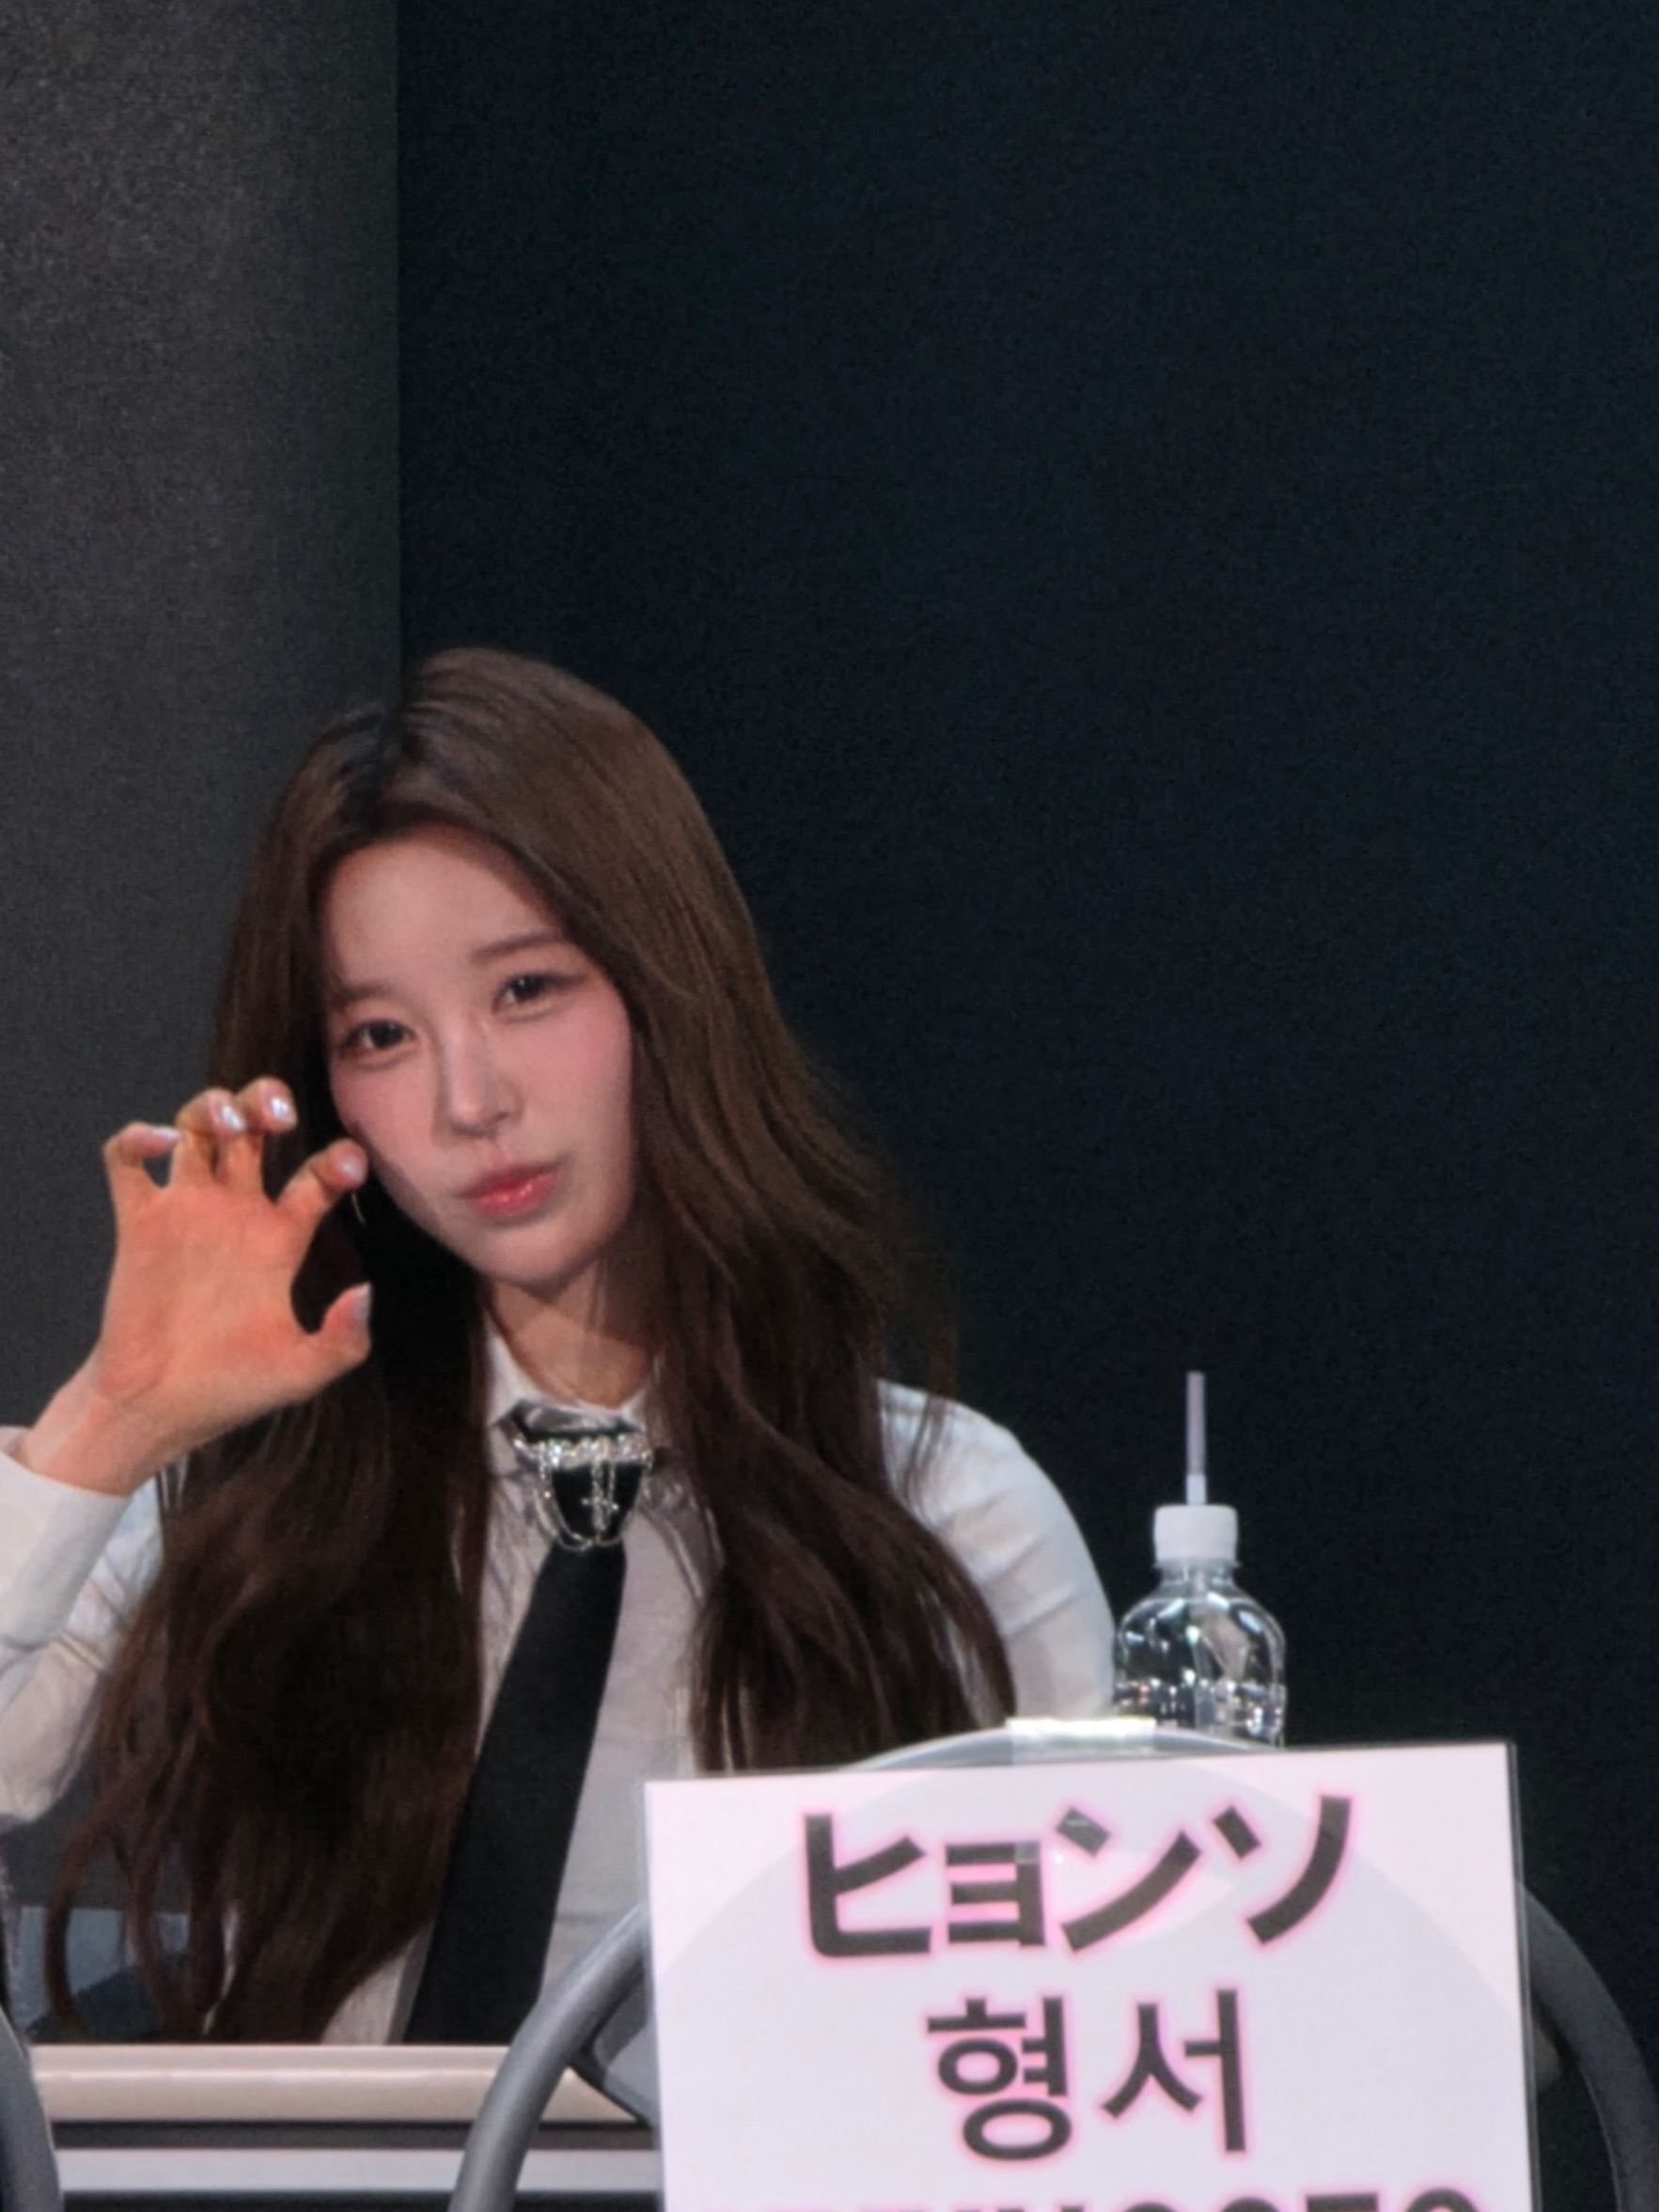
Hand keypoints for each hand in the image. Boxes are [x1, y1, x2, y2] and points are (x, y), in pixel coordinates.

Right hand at [17, 1080, 372, 1494]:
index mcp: (281, 1238)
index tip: (349, 1168)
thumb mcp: (304, 1372)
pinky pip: (127, 1161)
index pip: (317, 1173)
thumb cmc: (233, 1390)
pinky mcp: (138, 1224)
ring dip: (211, 1106)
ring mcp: (186, 1213)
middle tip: (280, 1116)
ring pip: (196, 1127)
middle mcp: (236, 1214)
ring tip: (229, 1123)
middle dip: (267, 1100)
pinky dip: (138, 1137)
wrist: (160, 1411)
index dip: (338, 1158)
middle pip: (255, 1128)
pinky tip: (164, 1145)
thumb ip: (345, 1340)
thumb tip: (364, 1292)